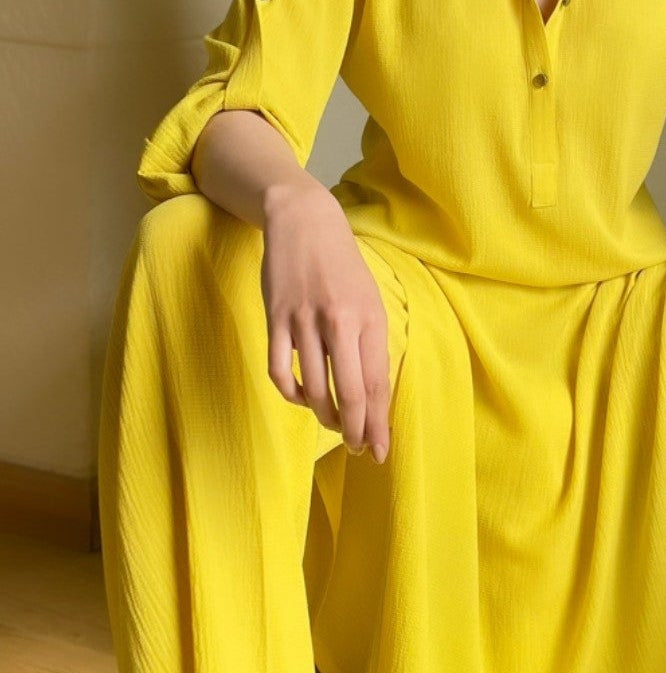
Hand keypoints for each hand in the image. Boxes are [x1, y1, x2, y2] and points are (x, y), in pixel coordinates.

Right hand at [259, 180, 393, 462]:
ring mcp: (305, 322)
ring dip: (325, 417)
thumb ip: (371, 343)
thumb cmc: (342, 266)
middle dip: (357, 431)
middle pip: (351, 393)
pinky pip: (281, 372)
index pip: (377, 383)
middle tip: (359, 450)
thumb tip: (372, 392)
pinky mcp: (276, 319)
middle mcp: (341, 323)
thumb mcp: (369, 299)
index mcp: (370, 319)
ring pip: (315, 388)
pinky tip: (301, 397)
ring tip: (332, 425)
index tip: (381, 450)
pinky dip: (291, 394)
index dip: (379, 423)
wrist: (305, 222)